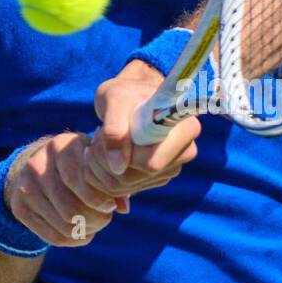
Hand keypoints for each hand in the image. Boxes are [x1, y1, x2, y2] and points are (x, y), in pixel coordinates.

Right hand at [3, 131, 125, 247]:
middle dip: (95, 219)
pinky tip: (81, 233)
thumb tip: (123, 208)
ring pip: (63, 224)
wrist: (39, 168)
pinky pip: (51, 236)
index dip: (98, 199)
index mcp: (61, 146)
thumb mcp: (94, 164)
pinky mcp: (19, 207)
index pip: (78, 179)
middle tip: (105, 219)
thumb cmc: (79, 165)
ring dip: (85, 231)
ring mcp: (24, 186)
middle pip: (70, 208)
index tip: (110, 207)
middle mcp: (38, 164)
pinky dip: (72, 240)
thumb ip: (112, 181)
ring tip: (94, 225)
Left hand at [84, 60, 200, 199]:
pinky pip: (124, 188)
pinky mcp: (157, 179)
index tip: (106, 133)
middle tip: (96, 138)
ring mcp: (171, 168)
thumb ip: (115, 128)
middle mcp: (185, 151)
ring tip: (100, 142)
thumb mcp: (114, 99)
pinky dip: (107, 174)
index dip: (124, 154)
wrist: (130, 99)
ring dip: (102, 168)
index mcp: (185, 129)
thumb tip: (118, 166)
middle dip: (107, 162)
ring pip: (126, 186)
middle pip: (137, 178)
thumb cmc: (125, 94)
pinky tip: (107, 153)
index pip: (151, 162)